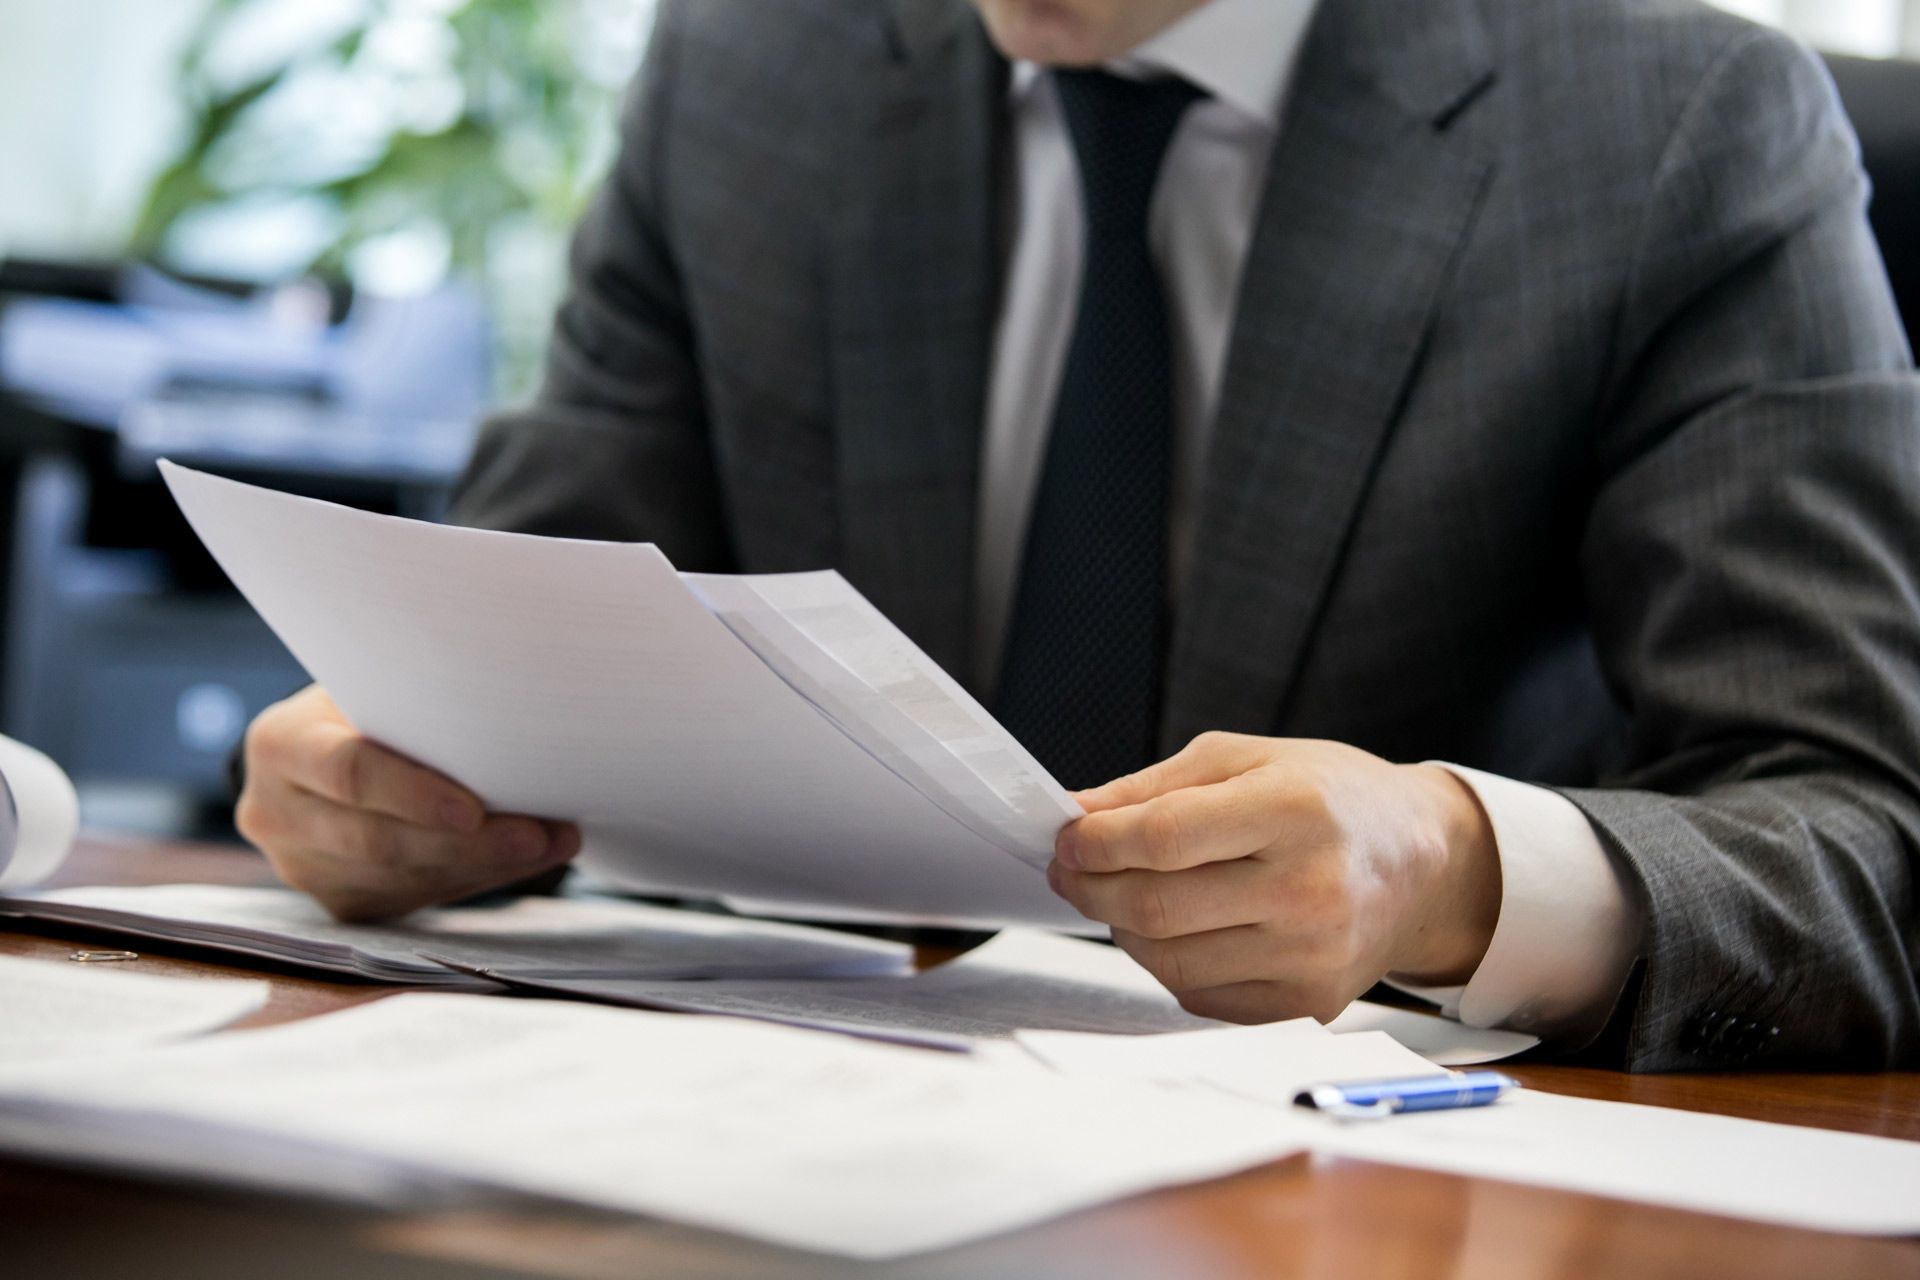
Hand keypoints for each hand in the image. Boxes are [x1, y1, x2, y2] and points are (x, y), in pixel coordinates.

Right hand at [236, 686, 580, 921]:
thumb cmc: (368, 703)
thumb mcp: (377, 686)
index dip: (413, 794)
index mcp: (280, 744)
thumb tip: (519, 724)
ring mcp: (301, 867)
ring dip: (488, 865)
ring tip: (554, 841)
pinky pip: (414, 898)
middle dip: (469, 844)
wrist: (323, 749)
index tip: (475, 808)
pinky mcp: (339, 900)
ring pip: (403, 880)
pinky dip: (475, 878)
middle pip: (379, 841)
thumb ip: (418, 705)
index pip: (347, 772)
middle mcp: (275, 813)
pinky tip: (521, 857)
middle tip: (543, 833)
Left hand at [1046, 733, 1500, 1022]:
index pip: (1165, 837)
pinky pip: (1201, 995)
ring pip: (1169, 960)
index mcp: (1293, 811)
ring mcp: (1311, 956)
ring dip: (1123, 929)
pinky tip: (1174, 930)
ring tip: (1123, 897)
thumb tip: (1076, 815)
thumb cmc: (1330, 799)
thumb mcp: (1247, 759)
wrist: (1423, 863)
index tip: (1068, 839)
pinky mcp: (1308, 1003)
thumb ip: (1155, 788)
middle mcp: (1308, 889)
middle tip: (1072, 871)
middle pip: (1157, 907)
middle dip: (1092, 889)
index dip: (1098, 842)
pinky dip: (1167, 963)